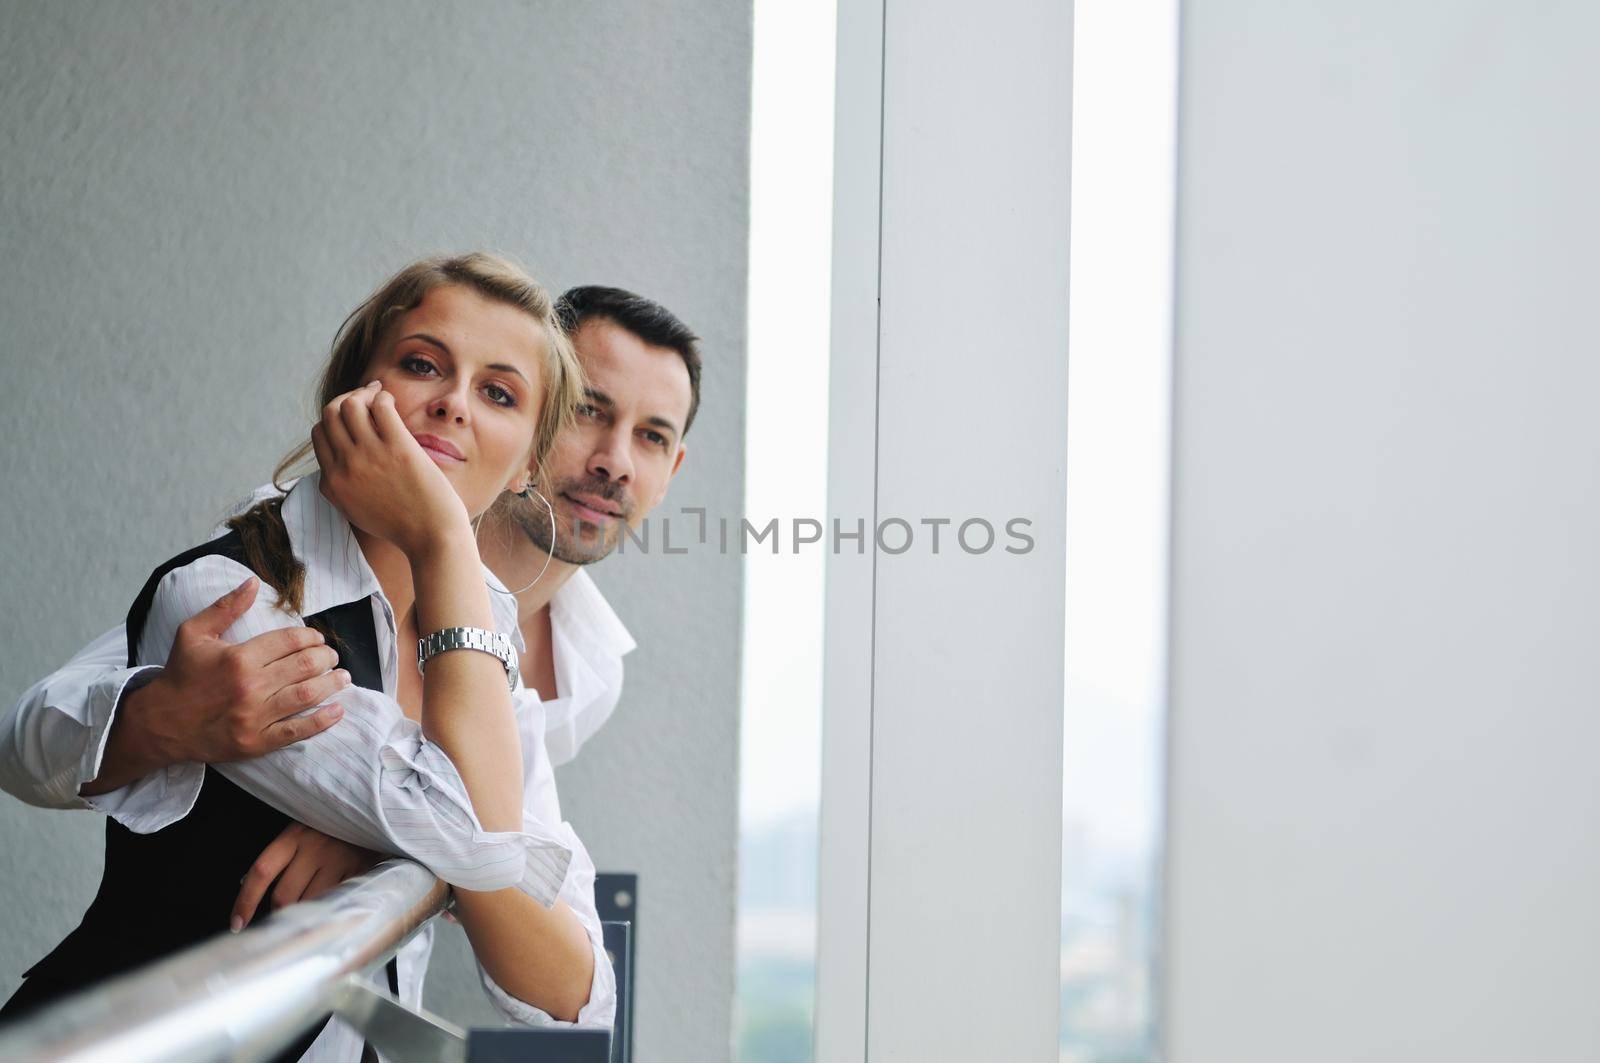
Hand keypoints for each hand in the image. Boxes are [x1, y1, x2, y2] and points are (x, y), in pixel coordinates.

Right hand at [82, 577, 349, 794]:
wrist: (160, 723)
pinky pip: (297, 731)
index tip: (317, 638)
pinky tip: (338, 711)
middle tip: (332, 656)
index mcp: (238, 658)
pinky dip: (322, 721)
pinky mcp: (256, 742)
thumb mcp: (193, 633)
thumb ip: (226, 607)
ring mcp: (254, 716)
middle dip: (326, 658)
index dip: (311, 637)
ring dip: (332, 684)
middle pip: (304, 666)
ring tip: (343, 677)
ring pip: (306, 696)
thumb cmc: (180, 675)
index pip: (290, 641)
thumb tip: (253, 582)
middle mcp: (250, 686)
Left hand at [231, 821, 382, 929]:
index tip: (237, 923)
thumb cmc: (332, 826)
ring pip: (310, 903)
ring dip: (306, 914)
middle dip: (279, 914)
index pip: (262, 872)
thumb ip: (281, 856)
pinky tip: (333, 906)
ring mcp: (339, 860)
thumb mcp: (303, 831)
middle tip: (281, 918)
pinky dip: (331, 909)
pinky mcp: (360, 870)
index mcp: (295, 836)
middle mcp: (315, 848)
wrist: (376, 812)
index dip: (246, 901)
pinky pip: (337, 901)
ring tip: (311, 910)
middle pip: (284, 896)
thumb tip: (245, 883)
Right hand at [311, 380, 471, 557]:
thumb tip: (337, 461)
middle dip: (346, 398)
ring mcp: (370, 456)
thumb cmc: (402, 525)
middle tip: (365, 396)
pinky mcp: (397, 448)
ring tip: (379, 394)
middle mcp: (345, 467)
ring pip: (350, 404)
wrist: (431, 537)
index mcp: (333, 483)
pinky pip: (380, 407)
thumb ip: (341, 487)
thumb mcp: (356, 511)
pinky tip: (391, 402)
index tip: (351, 415)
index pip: (319, 434)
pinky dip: (383, 397)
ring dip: (363, 393)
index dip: (333, 419)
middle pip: (330, 414)